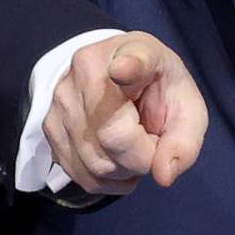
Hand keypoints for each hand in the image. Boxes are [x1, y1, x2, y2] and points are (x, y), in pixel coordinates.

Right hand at [43, 30, 208, 195]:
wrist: (118, 73)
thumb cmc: (157, 89)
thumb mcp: (186, 107)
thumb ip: (184, 141)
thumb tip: (163, 176)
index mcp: (130, 54)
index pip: (129, 63)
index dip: (128, 67)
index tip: (123, 69)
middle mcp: (85, 73)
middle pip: (114, 140)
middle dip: (142, 157)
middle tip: (150, 139)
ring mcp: (61, 101)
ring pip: (95, 165)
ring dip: (124, 171)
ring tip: (132, 146)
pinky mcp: (48, 127)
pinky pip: (80, 175)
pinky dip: (105, 180)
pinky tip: (115, 159)